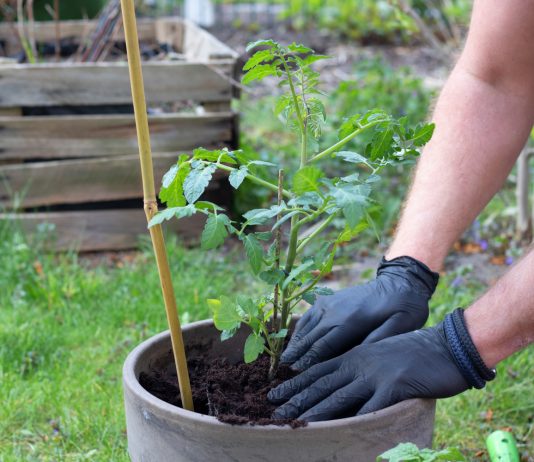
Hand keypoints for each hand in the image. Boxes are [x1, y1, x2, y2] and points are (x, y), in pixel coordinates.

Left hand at [269, 322, 468, 421]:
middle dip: (297, 399)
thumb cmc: (413, 352)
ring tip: (297, 423)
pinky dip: (355, 420)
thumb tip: (341, 385)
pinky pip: (371, 408)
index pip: (318, 369)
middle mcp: (360, 362)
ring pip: (339, 396)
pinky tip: (340, 431)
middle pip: (322, 384)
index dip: (295, 383)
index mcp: (355, 354)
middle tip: (276, 412)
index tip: (275, 393)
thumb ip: (359, 366)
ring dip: (316, 412)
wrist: (446, 345)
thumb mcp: (379, 353)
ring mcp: (376, 374)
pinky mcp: (395, 387)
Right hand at [281, 256, 438, 369]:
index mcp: (352, 319)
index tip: (297, 373)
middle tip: (284, 370)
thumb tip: (356, 357)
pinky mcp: (328, 299)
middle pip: (310, 337)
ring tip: (284, 359)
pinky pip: (309, 316)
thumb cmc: (403, 309)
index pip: (323, 345)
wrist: (399, 282)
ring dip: (295, 342)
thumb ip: (378, 340)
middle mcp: (335, 310)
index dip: (309, 360)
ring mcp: (329, 302)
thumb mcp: (401, 326)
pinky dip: (299, 329)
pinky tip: (295, 340)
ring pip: (306, 326)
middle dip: (297, 354)